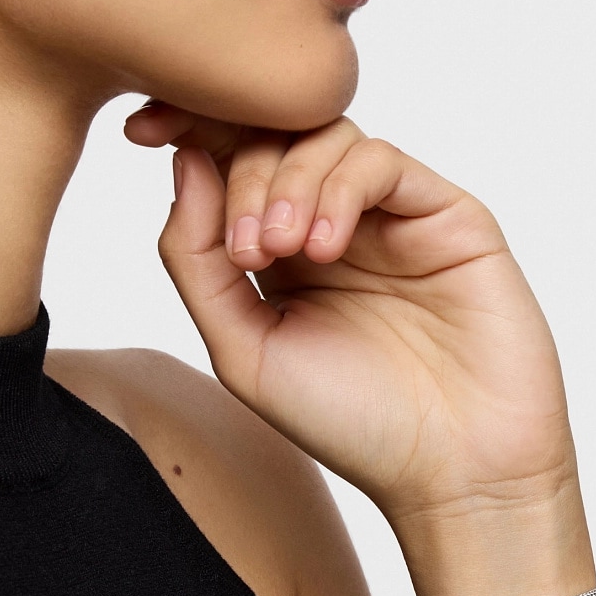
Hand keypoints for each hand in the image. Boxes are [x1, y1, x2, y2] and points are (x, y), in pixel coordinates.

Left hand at [124, 102, 577, 527]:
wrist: (455, 469)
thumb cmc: (356, 423)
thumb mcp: (244, 350)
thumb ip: (199, 260)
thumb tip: (183, 162)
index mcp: (286, 257)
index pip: (233, 162)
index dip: (190, 127)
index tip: (140, 129)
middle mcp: (338, 227)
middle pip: (277, 138)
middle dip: (244, 175)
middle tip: (248, 248)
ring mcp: (393, 219)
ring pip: (329, 137)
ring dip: (289, 180)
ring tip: (283, 251)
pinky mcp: (448, 215)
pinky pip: (383, 162)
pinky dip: (341, 188)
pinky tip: (328, 248)